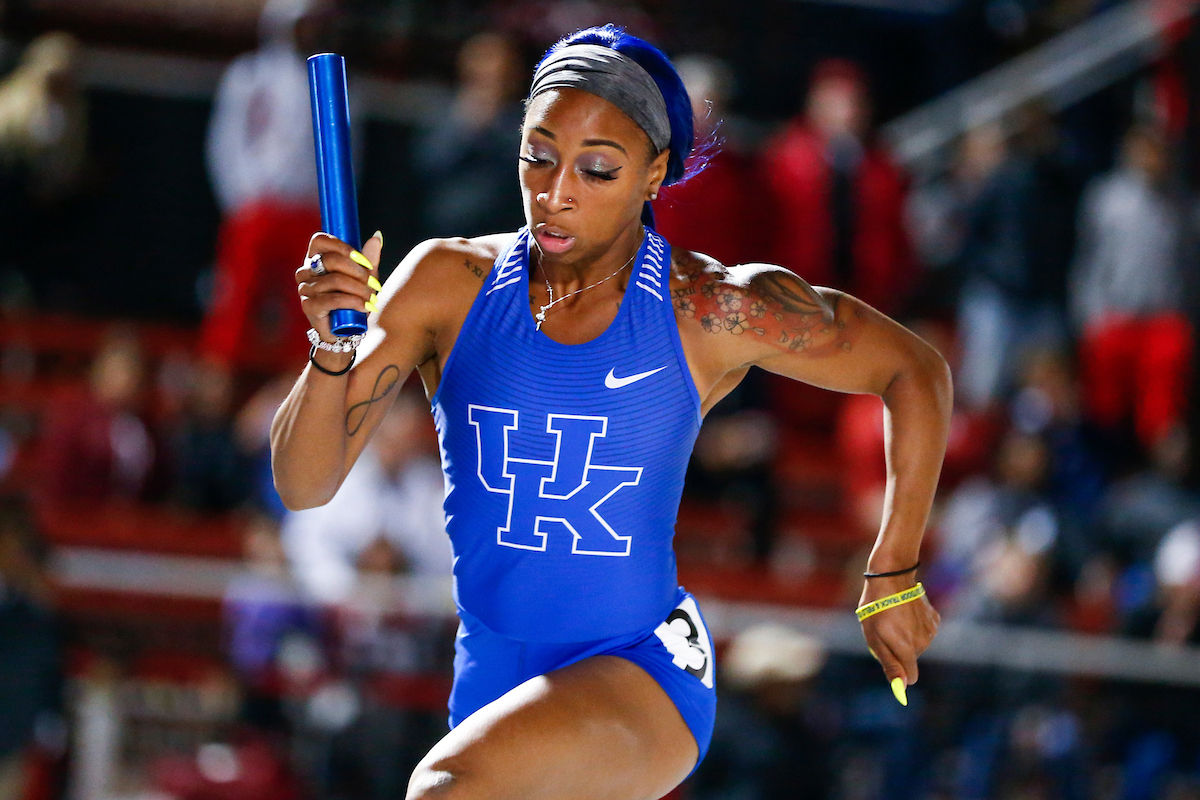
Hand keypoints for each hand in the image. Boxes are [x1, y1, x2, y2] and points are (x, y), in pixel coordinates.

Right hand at [296, 231, 383, 341]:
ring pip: (335, 280)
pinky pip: (333, 299)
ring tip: (371, 299)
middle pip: (331, 260)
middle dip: (358, 271)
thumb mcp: (364, 277)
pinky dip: (353, 302)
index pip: (320, 241)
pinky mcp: (308, 306)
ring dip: (359, 289)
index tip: (364, 261)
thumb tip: (376, 237)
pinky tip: (364, 307)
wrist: (347, 329)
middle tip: (374, 283)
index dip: (343, 247)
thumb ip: (369, 258)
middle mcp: (306, 271)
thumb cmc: (353, 299)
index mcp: (315, 258)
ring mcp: (305, 288)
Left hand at [858, 574, 939, 703]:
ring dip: (907, 636)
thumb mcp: (874, 637)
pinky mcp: (934, 619)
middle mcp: (923, 642)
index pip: (911, 676)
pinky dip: (915, 626)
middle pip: (911, 658)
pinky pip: (924, 632)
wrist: (891, 577)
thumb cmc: (876, 607)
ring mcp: (930, 630)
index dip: (900, 673)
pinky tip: (905, 612)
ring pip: (918, 644)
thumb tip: (903, 686)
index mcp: (907, 648)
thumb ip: (890, 663)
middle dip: (898, 649)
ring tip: (894, 618)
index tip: (891, 662)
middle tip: (884, 630)